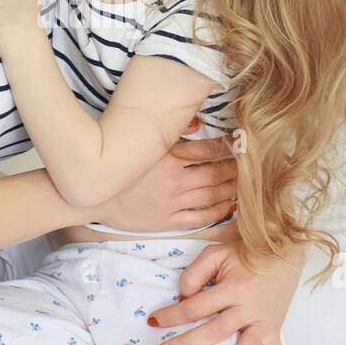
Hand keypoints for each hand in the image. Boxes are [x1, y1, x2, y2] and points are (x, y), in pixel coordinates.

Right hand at [91, 132, 237, 234]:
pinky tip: (229, 206)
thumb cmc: (119, 168)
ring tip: (244, 184)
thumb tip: (198, 123)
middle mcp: (173, 181)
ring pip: (211, 195)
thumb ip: (170, 134)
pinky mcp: (168, 221)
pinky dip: (217, 212)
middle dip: (234, 170)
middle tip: (250, 166)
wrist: (95, 196)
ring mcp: (171, 203)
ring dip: (230, 189)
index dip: (226, 147)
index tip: (238, 144)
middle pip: (214, 174)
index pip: (206, 151)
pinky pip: (200, 217)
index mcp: (167, 158)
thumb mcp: (143, 145)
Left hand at [146, 240, 304, 344]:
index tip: (154, 322)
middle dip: (187, 343)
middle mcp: (250, 308)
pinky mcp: (274, 331)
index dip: (172, 314)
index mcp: (234, 288)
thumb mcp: (216, 254)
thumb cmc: (245, 254)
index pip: (196, 306)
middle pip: (215, 331)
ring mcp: (264, 322)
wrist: (282, 252)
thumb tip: (183, 298)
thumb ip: (196, 273)